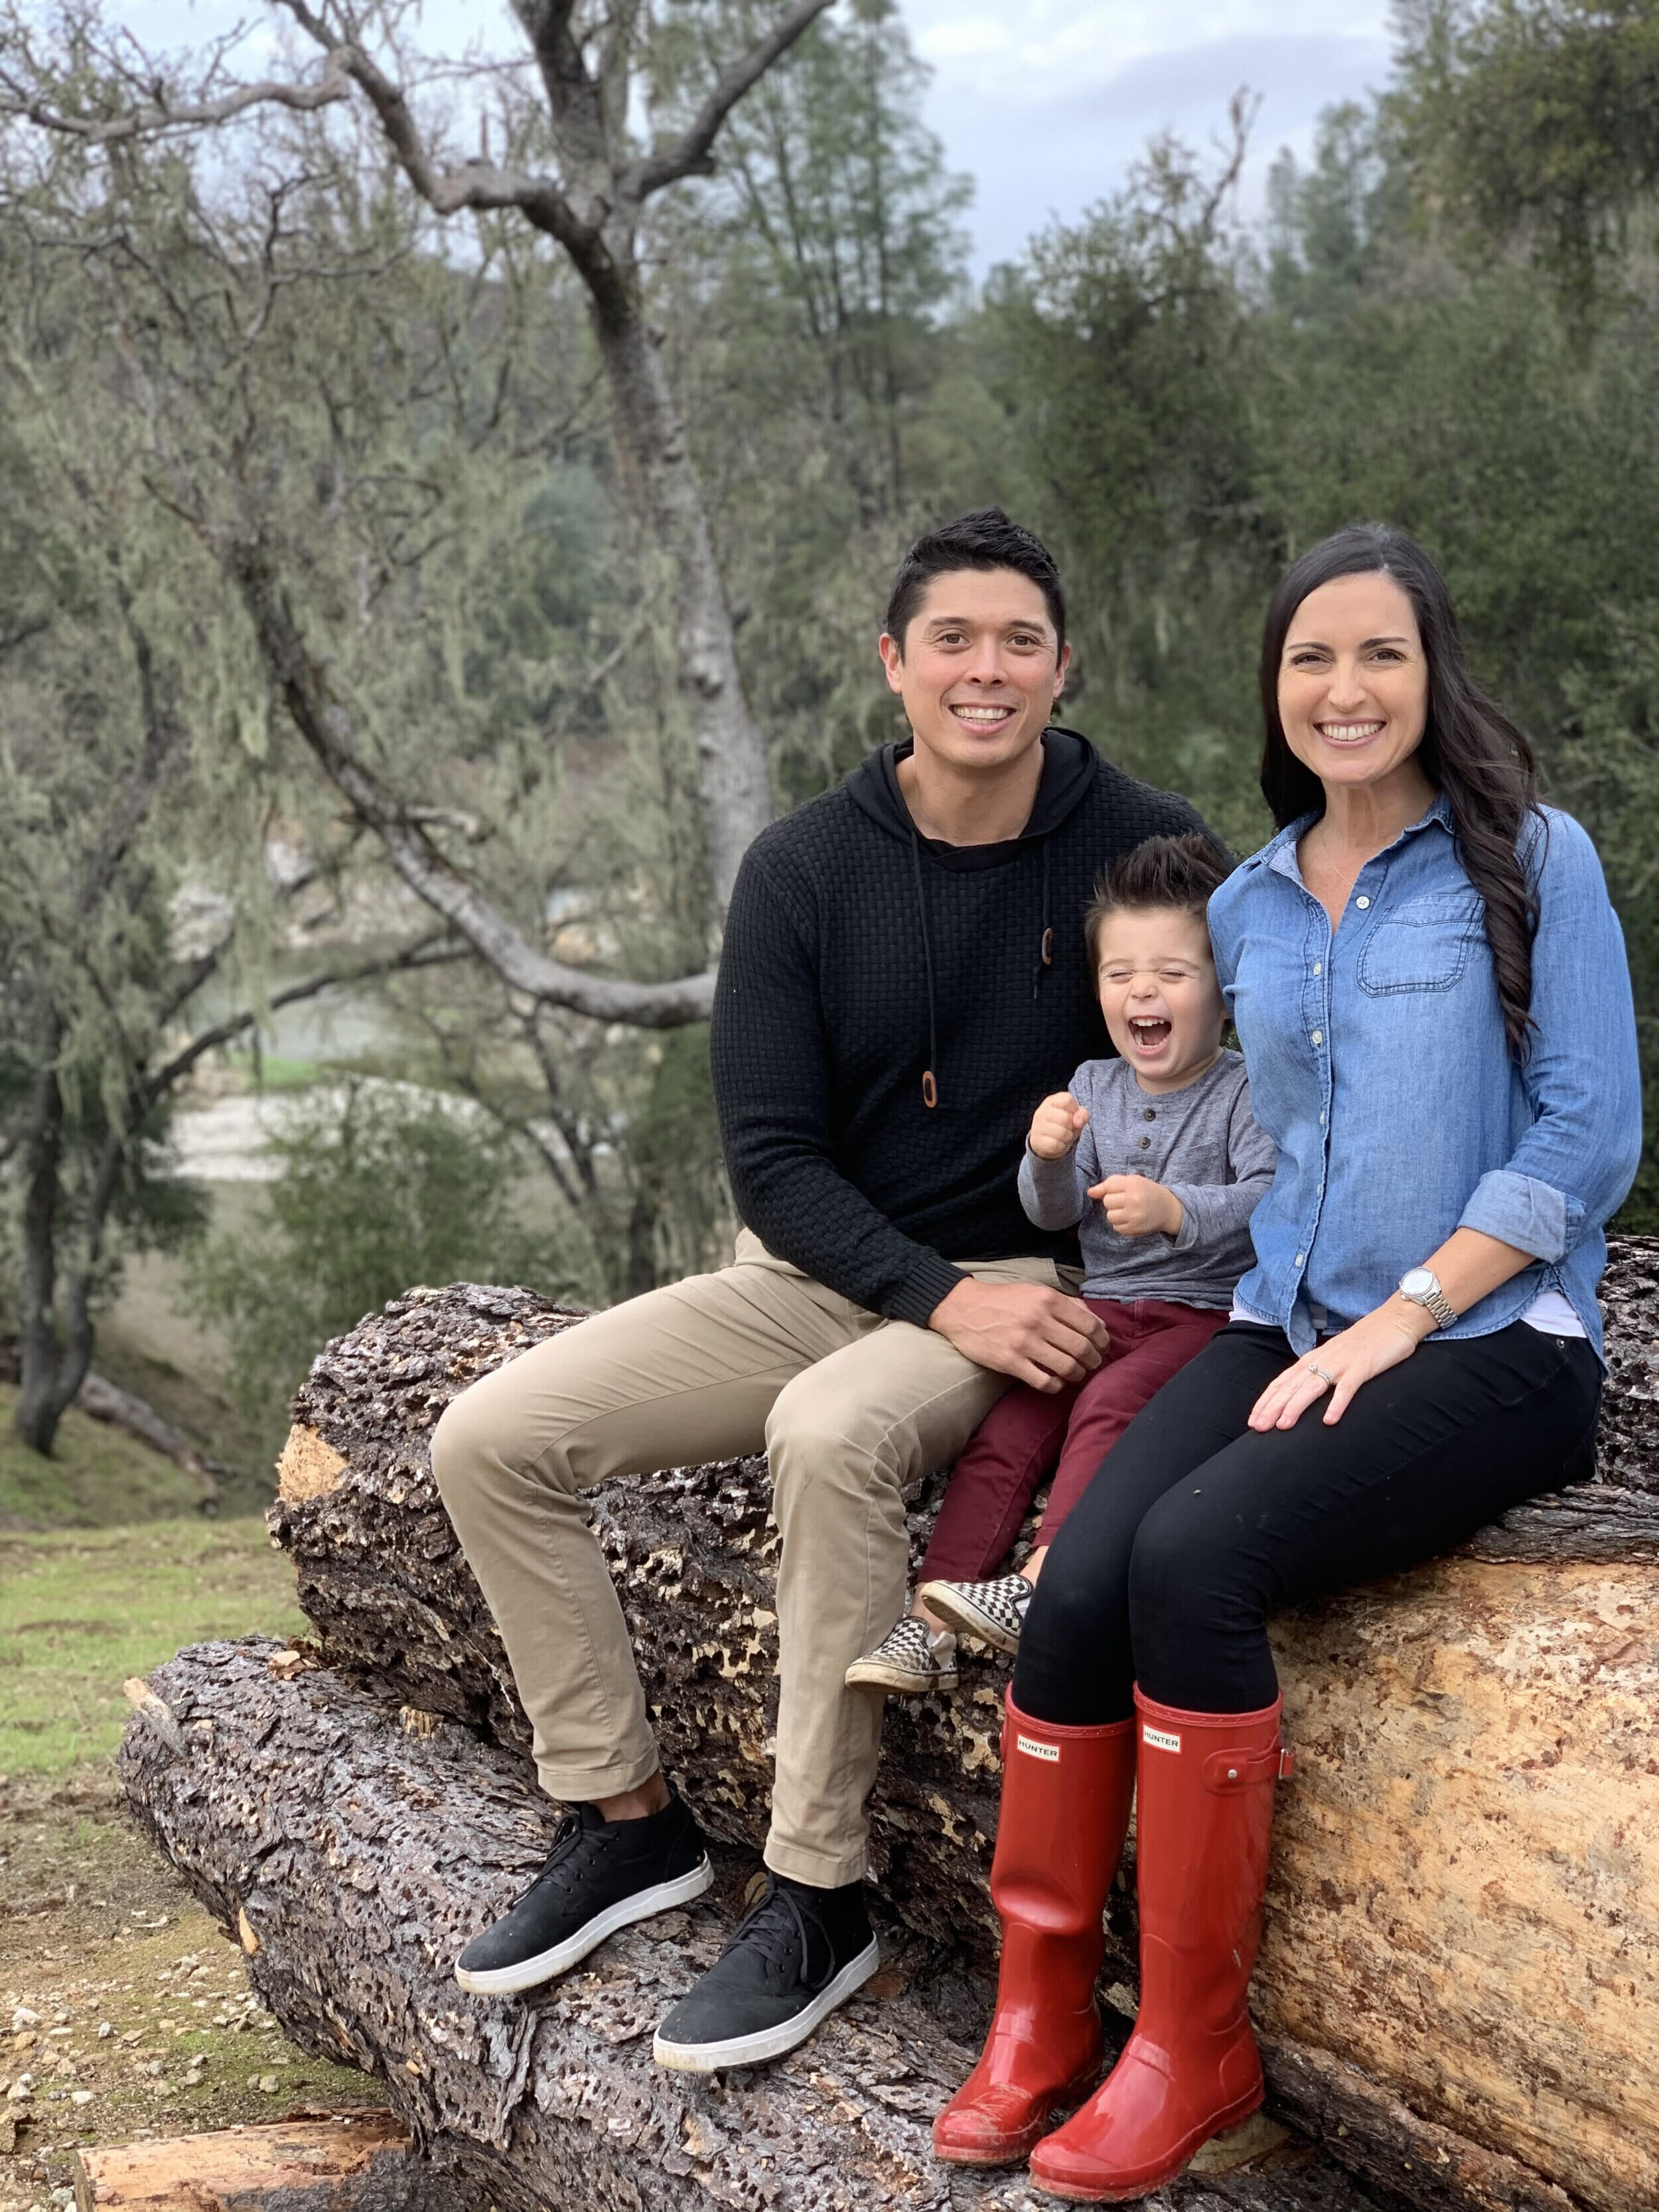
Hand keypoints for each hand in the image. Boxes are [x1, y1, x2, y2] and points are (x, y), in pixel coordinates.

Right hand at [929, 1278, 1108, 1392]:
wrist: (963, 1308)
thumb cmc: (1003, 1300)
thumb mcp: (1036, 1291)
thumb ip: (1067, 1304)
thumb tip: (1097, 1323)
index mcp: (1048, 1299)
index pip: (1090, 1325)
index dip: (1102, 1340)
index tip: (1102, 1347)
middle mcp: (1038, 1319)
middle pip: (1082, 1348)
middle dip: (1093, 1360)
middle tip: (1092, 1363)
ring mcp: (1024, 1342)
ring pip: (1067, 1367)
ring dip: (1078, 1374)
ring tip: (1076, 1374)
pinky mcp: (1010, 1362)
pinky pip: (1044, 1382)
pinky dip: (1056, 1385)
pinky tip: (1055, 1381)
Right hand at [1028, 1091, 1087, 1160]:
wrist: (1047, 1143)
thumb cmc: (1063, 1125)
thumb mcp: (1075, 1116)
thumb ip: (1082, 1114)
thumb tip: (1079, 1122)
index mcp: (1051, 1101)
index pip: (1068, 1100)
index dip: (1074, 1110)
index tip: (1071, 1115)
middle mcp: (1041, 1111)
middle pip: (1066, 1118)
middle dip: (1072, 1126)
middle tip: (1067, 1128)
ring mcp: (1037, 1126)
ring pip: (1062, 1133)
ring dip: (1068, 1138)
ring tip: (1063, 1137)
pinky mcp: (1037, 1141)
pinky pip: (1056, 1145)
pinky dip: (1061, 1147)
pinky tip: (1058, 1144)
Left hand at [1088, 1174, 1181, 1238]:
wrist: (1168, 1209)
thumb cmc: (1147, 1192)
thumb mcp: (1132, 1181)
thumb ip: (1110, 1184)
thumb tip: (1090, 1192)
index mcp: (1133, 1183)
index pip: (1108, 1186)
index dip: (1111, 1189)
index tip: (1120, 1191)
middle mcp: (1133, 1199)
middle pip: (1107, 1202)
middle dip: (1113, 1202)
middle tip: (1126, 1201)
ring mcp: (1134, 1215)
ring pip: (1110, 1216)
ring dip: (1116, 1214)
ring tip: (1128, 1211)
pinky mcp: (1134, 1228)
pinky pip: (1116, 1227)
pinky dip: (1121, 1224)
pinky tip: (1131, 1219)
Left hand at [1247, 1302, 1432, 1430]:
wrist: (1395, 1320)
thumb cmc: (1366, 1342)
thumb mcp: (1336, 1356)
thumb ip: (1320, 1372)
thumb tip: (1301, 1393)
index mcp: (1314, 1358)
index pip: (1283, 1381)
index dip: (1267, 1400)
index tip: (1252, 1420)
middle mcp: (1323, 1360)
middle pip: (1292, 1386)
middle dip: (1273, 1407)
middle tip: (1258, 1428)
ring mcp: (1342, 1363)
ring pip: (1312, 1386)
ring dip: (1296, 1407)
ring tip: (1283, 1426)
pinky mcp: (1363, 1366)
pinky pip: (1348, 1387)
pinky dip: (1337, 1403)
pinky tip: (1329, 1421)